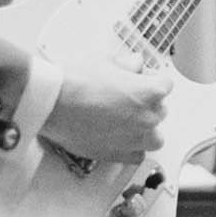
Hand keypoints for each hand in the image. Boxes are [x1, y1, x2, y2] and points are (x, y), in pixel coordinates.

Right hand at [41, 52, 172, 161]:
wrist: (49, 102)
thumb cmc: (74, 80)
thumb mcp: (104, 61)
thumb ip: (126, 64)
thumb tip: (135, 64)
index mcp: (149, 92)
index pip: (165, 85)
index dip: (151, 80)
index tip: (139, 80)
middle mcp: (147, 117)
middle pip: (160, 111)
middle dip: (146, 104)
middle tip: (125, 99)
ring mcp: (134, 138)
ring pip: (154, 137)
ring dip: (145, 129)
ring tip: (125, 121)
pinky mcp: (118, 154)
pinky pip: (137, 155)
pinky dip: (131, 148)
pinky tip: (117, 138)